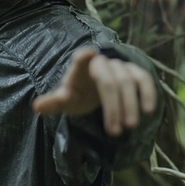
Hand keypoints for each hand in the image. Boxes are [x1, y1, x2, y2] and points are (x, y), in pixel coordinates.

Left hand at [32, 47, 156, 135]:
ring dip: (130, 105)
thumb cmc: (78, 93)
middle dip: (113, 106)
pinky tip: (148, 110)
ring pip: (128, 82)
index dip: (84, 57)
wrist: (94, 87)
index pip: (80, 61)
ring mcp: (119, 66)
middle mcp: (101, 63)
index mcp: (80, 68)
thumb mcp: (65, 99)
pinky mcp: (134, 71)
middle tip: (114, 131)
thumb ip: (53, 103)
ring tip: (129, 126)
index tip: (89, 54)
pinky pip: (143, 79)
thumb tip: (36, 107)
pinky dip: (148, 93)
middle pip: (109, 81)